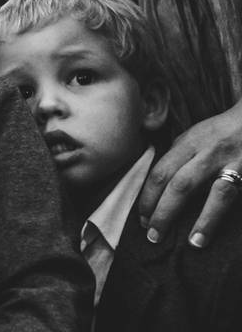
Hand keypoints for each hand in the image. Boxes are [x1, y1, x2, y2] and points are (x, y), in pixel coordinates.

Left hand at [139, 99, 241, 246]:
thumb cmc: (219, 132)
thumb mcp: (192, 136)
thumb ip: (176, 157)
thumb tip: (155, 186)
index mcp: (188, 142)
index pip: (160, 173)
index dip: (148, 198)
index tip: (142, 219)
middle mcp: (209, 152)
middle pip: (182, 185)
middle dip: (165, 212)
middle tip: (153, 235)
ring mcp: (235, 164)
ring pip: (218, 193)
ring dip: (205, 220)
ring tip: (194, 242)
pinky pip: (240, 195)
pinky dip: (232, 214)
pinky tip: (223, 232)